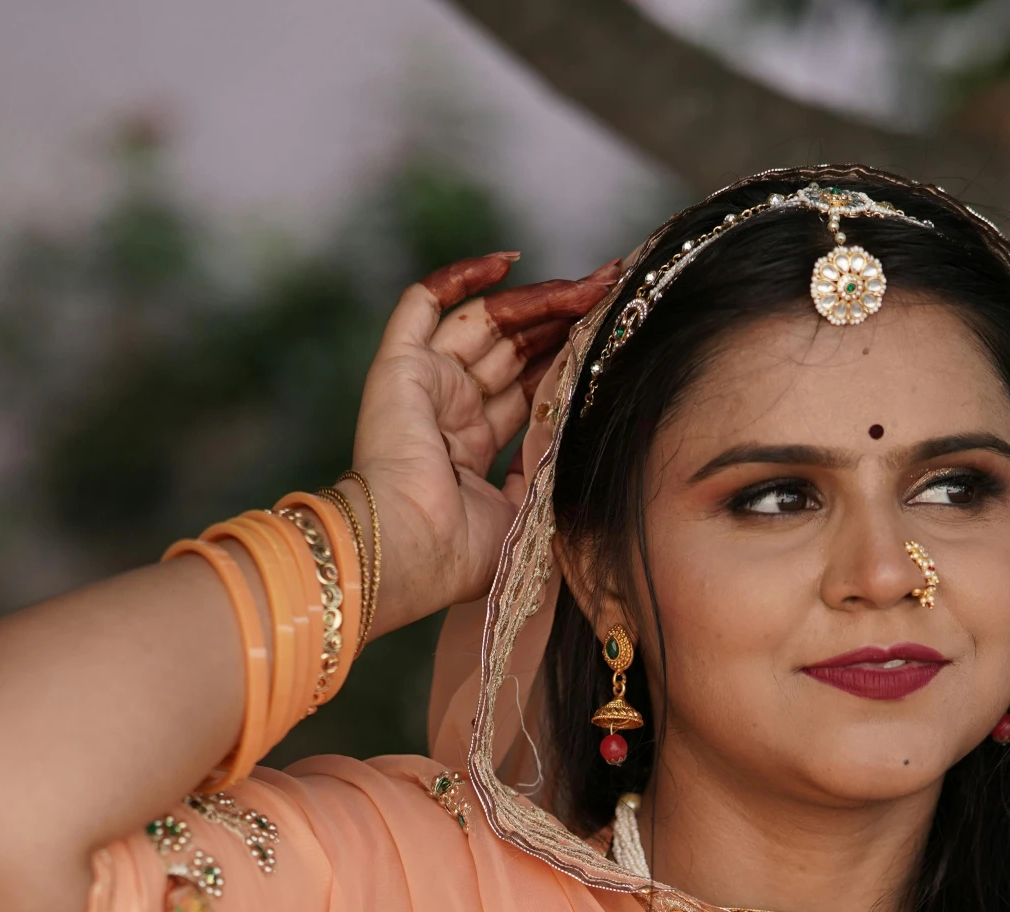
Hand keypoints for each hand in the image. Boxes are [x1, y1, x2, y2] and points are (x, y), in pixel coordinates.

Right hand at [348, 251, 619, 633]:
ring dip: (536, 299)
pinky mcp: (399, 367)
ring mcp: (424, 386)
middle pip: (512, 348)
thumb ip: (550, 465)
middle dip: (562, 319)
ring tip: (588, 285)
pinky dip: (460, 277)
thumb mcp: (528, 511)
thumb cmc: (464, 551)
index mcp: (471, 448)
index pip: (525, 387)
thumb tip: (581, 427)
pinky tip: (507, 262)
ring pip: (484, 321)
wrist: (412, 551)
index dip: (564, 359)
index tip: (610, 335)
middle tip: (610, 293)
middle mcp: (447, 411)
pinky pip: (422, 303)